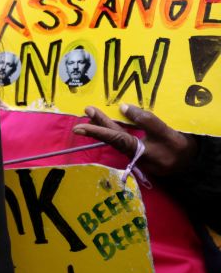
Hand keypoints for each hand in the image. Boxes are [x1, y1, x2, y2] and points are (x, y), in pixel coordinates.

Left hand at [73, 104, 197, 177]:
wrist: (194, 166)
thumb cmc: (180, 148)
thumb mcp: (166, 132)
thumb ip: (146, 119)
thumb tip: (123, 107)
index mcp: (138, 151)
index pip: (113, 138)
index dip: (96, 130)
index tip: (79, 127)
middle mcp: (133, 155)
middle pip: (113, 137)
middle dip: (98, 124)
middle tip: (87, 110)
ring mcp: (136, 156)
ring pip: (118, 139)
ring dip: (106, 126)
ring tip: (94, 114)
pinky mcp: (141, 155)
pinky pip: (125, 141)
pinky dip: (117, 131)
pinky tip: (113, 124)